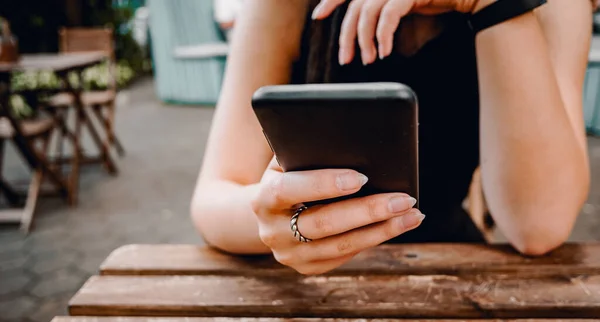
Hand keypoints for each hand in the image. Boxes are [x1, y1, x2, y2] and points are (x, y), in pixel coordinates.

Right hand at [251, 157, 423, 274]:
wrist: (269, 211)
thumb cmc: (289, 175)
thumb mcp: (289, 160)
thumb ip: (309, 153)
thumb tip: (354, 145)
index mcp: (263, 198)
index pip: (290, 189)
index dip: (324, 184)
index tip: (360, 177)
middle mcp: (272, 231)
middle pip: (323, 223)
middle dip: (367, 211)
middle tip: (404, 199)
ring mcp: (289, 254)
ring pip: (340, 245)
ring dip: (381, 230)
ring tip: (412, 214)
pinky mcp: (307, 267)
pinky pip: (345, 255)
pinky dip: (373, 239)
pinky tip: (396, 225)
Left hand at [311, 0, 490, 64]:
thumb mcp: (401, 3)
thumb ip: (381, 9)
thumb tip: (363, 30)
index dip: (331, 1)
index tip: (318, 16)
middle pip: (354, 9)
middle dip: (347, 36)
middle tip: (345, 58)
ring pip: (367, 13)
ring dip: (365, 40)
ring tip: (369, 59)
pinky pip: (387, 16)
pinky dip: (383, 35)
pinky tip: (384, 51)